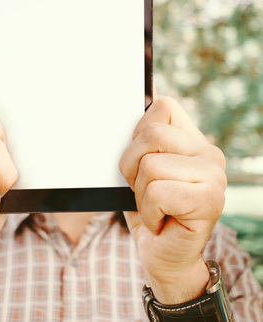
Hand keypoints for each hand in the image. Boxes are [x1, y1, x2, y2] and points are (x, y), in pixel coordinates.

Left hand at [119, 97, 226, 303]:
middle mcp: (208, 152)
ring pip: (150, 165)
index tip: (141, 161)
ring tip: (154, 206)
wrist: (162, 254)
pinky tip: (161, 221)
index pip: (161, 105)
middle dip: (132, 167)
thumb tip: (139, 91)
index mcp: (192, 139)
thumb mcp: (139, 167)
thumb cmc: (149, 208)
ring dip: (140, 193)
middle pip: (151, 134)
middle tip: (144, 188)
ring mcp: (214, 175)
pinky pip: (158, 192)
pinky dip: (148, 211)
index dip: (137, 134)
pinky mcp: (211, 200)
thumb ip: (144, 135)